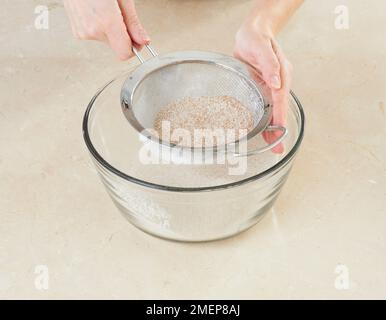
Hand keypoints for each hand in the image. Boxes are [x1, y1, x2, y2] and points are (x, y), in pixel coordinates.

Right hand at [63, 0, 148, 59]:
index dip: (134, 48)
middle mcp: (92, 30)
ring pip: (107, 41)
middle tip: (120, 14)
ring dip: (111, 30)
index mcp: (106, 21)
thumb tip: (143, 41)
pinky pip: (96, 36)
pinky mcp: (77, 31)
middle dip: (122, 35)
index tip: (138, 40)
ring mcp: (82, 32)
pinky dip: (100, 27)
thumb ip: (133, 23)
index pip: (125, 53)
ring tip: (106, 10)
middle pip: (117, 46)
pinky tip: (98, 12)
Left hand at [234, 20, 291, 153]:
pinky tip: (262, 131)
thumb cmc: (256, 38)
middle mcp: (278, 83)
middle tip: (278, 148)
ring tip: (272, 146)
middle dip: (279, 129)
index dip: (280, 116)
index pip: (280, 99)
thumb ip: (269, 65)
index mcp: (281, 74)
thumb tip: (276, 83)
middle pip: (279, 109)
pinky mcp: (262, 88)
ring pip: (272, 110)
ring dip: (272, 128)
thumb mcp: (261, 48)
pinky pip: (264, 106)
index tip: (280, 131)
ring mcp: (271, 87)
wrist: (252, 33)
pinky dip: (264, 120)